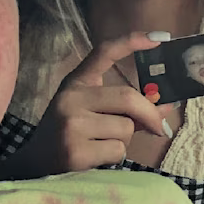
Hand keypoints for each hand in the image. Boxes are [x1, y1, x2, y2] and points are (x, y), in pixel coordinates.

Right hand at [23, 32, 175, 173]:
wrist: (35, 166)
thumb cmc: (70, 136)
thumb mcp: (91, 112)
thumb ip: (126, 107)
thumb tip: (168, 105)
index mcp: (76, 83)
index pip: (104, 52)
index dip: (132, 42)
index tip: (160, 38)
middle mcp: (71, 98)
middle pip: (128, 97)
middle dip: (150, 114)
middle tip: (158, 127)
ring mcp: (71, 124)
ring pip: (126, 127)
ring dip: (124, 140)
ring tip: (102, 145)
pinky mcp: (74, 152)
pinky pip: (117, 150)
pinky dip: (114, 157)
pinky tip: (95, 158)